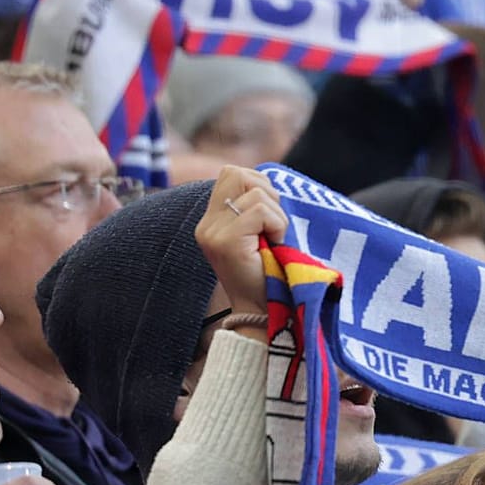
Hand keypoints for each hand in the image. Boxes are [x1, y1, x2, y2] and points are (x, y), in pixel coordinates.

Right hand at [195, 167, 289, 317]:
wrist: (264, 311)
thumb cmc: (269, 272)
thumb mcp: (259, 233)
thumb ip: (255, 207)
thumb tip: (269, 181)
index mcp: (212, 220)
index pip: (232, 173)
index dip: (258, 183)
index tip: (270, 214)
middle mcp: (207, 224)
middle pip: (237, 173)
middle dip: (266, 191)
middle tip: (273, 224)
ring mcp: (213, 232)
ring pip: (255, 192)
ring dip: (276, 215)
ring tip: (273, 240)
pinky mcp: (226, 242)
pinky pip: (260, 211)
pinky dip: (277, 225)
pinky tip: (274, 245)